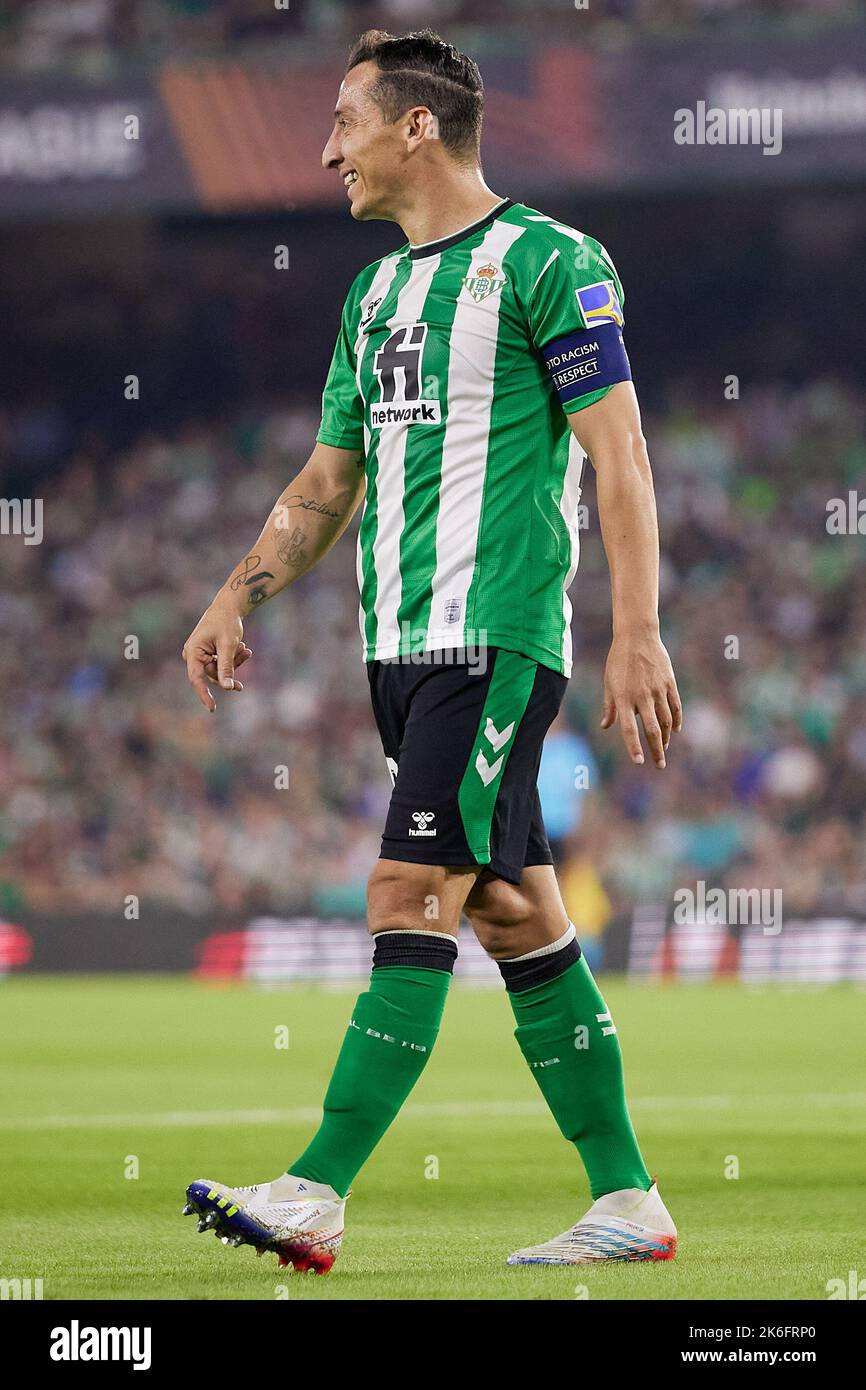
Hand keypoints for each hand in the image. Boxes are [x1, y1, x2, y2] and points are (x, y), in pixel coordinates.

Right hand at [182, 601, 251, 712]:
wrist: (229, 606)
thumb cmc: (226, 622)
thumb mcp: (228, 645)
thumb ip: (226, 667)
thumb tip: (227, 688)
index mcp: (193, 652)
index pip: (196, 679)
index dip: (204, 694)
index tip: (213, 709)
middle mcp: (194, 655)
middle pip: (213, 675)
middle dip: (231, 668)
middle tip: (247, 654)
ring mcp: (201, 655)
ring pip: (220, 671)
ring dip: (235, 662)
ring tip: (245, 649)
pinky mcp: (209, 654)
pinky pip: (222, 665)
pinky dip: (234, 659)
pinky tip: (244, 649)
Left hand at [600, 631, 681, 767]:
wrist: (637, 636)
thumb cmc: (618, 660)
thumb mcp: (609, 682)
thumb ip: (609, 706)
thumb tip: (606, 726)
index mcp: (623, 698)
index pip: (628, 729)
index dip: (634, 747)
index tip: (639, 761)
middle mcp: (641, 696)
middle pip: (652, 730)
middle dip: (656, 751)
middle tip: (659, 765)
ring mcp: (657, 690)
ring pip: (666, 720)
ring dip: (666, 738)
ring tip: (664, 748)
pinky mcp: (669, 683)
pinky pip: (676, 706)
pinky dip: (677, 720)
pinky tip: (675, 731)